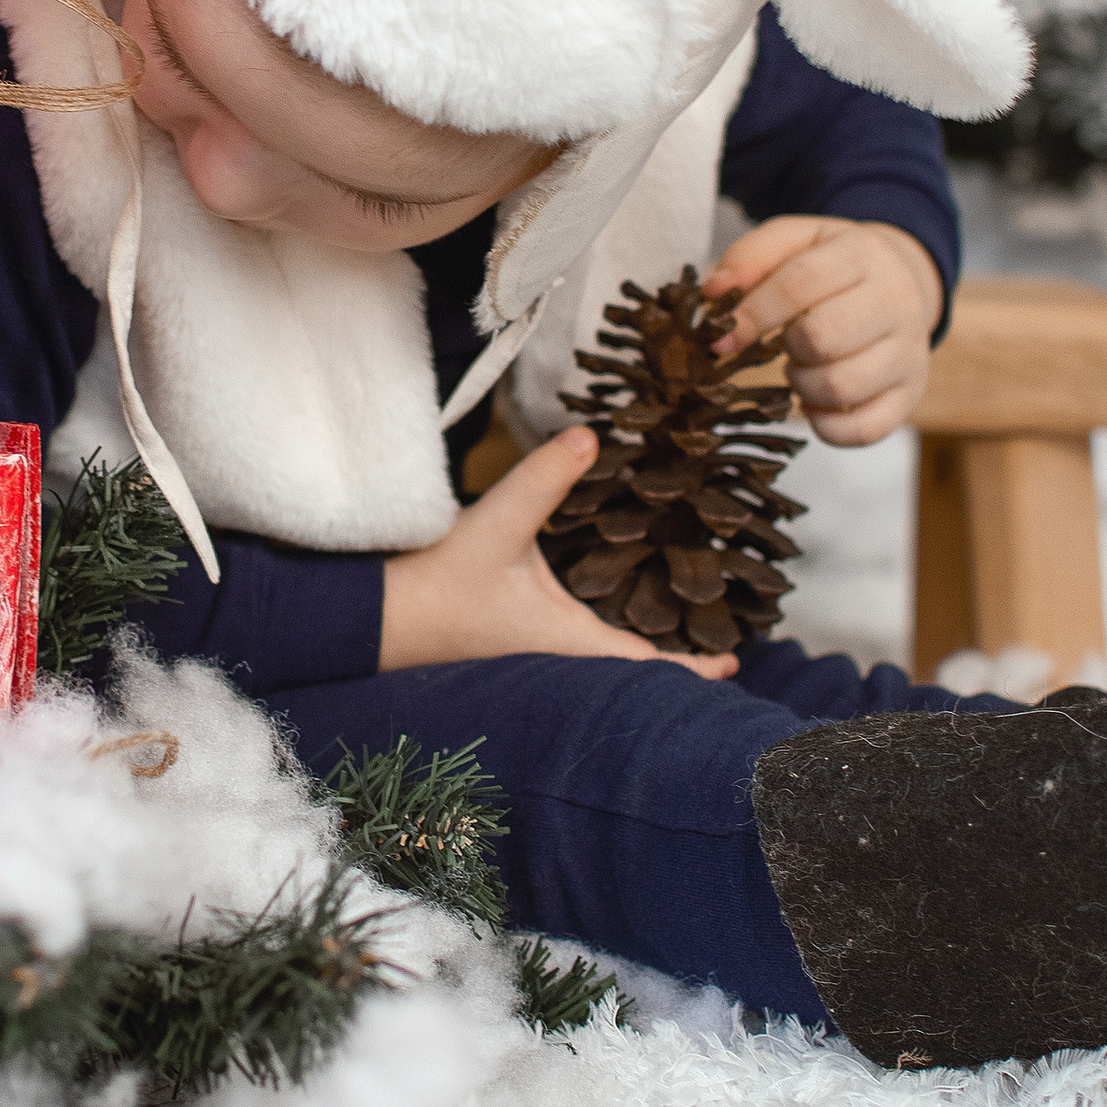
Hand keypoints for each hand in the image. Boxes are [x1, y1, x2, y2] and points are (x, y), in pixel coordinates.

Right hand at [379, 428, 739, 678]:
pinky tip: (600, 606)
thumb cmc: (433, 582)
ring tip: (672, 623)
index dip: (692, 670)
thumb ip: (543, 481)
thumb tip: (589, 436)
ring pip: (599, 656)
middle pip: (629, 667)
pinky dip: (598, 631)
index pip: (644, 665)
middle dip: (671, 661)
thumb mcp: (494, 525)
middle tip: (715, 644)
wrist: (372, 617)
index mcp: (565, 639)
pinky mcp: (510, 640)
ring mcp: (533, 653)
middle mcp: (555, 654)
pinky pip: (570, 642)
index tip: (734, 668)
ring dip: (635, 645)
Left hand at [708, 215, 941, 447]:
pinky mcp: (910, 395)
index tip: (724, 337)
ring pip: (839, 388)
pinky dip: (825, 424)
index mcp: (863, 256)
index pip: (801, 285)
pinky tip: (815, 400)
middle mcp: (897, 303)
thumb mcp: (795, 241)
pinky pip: (862, 431)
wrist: (902, 284)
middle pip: (822, 339)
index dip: (753, 314)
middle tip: (786, 342)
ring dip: (802, 385)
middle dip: (787, 347)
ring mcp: (909, 353)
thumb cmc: (833, 265)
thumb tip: (714, 293)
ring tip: (803, 366)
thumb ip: (750, 256)